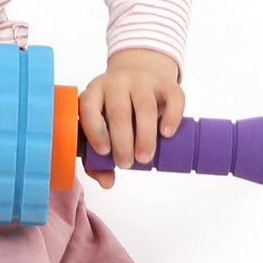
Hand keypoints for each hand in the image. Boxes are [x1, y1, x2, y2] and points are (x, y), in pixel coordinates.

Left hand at [77, 49, 184, 188]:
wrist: (140, 79)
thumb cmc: (115, 112)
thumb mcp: (103, 128)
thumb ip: (98, 157)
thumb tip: (107, 182)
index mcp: (94, 92)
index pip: (89, 107)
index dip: (95, 130)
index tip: (104, 152)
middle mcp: (116, 82)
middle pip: (119, 111)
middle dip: (122, 141)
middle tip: (126, 164)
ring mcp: (142, 80)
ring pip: (145, 106)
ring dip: (145, 135)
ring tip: (144, 158)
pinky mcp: (166, 84)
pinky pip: (173, 97)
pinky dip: (171, 117)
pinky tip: (167, 134)